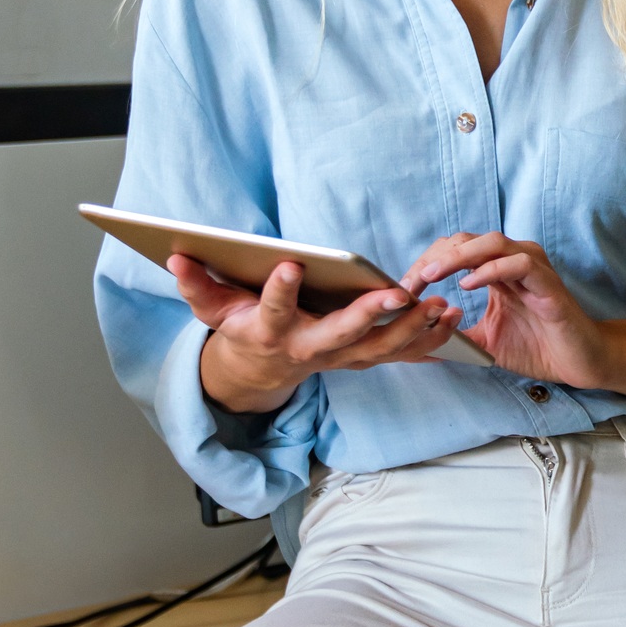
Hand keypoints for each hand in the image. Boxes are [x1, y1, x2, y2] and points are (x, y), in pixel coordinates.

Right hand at [172, 255, 462, 413]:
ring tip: (437, 304)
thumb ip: (196, 284)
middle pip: (339, 335)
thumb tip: (175, 256)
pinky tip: (450, 319)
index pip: (273, 310)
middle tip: (394, 293)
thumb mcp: (212, 309)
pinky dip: (425, 340)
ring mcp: (338, 357)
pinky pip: (397, 354)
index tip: (291, 265)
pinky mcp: (360, 358)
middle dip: (366, 315)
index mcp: (271, 331)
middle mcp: (308, 348)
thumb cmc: (242, 328)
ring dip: (410, 329)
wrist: (262, 370)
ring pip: (377, 349)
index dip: (279, 290)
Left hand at [400, 232, 610, 387]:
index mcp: (497, 269)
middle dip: (435, 257)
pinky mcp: (548, 284)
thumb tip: (417, 339)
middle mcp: (514, 260)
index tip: (404, 287)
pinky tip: (468, 285)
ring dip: (457, 256)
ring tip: (432, 275)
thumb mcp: (484, 341)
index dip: (427, 263)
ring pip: (492, 242)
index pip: (455, 250)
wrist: (578, 362)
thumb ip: (455, 333)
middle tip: (411, 280)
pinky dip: (490, 269)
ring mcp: (533, 268)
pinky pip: (518, 263)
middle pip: (467, 240)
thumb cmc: (537, 347)